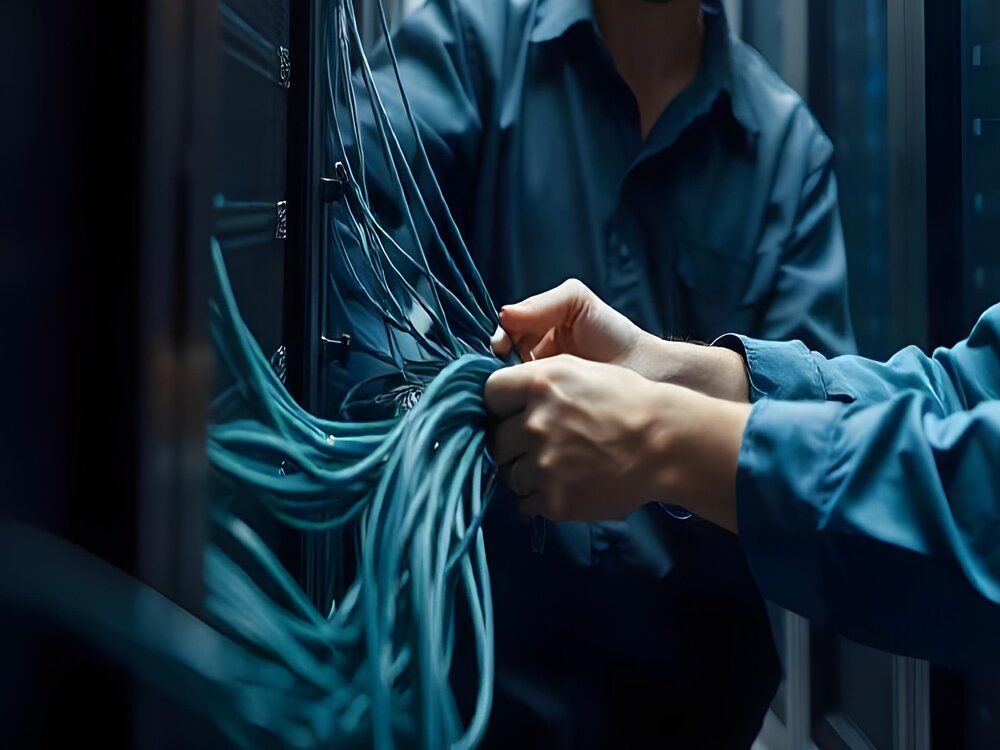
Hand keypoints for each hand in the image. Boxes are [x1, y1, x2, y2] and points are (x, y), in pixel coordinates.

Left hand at [484, 354, 750, 530]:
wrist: (664, 445)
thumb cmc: (627, 401)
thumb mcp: (580, 370)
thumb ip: (535, 379)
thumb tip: (500, 395)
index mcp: (540, 384)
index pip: (489, 395)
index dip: (501, 405)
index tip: (513, 412)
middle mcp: (535, 424)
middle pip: (494, 439)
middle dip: (513, 442)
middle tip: (543, 443)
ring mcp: (543, 465)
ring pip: (509, 474)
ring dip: (527, 472)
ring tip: (560, 466)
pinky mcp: (554, 500)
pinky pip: (525, 502)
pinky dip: (540, 497)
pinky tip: (564, 485)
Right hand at [491, 279, 749, 401]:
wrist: (649, 372)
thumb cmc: (614, 335)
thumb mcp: (577, 305)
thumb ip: (542, 304)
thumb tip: (504, 314)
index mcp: (530, 339)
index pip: (499, 340)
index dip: (496, 343)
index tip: (501, 348)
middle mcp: (529, 368)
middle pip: (497, 370)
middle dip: (497, 371)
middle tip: (505, 372)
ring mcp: (538, 396)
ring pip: (507, 395)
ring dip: (507, 394)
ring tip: (516, 394)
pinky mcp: (549, 418)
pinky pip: (525, 416)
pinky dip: (522, 414)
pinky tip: (526, 412)